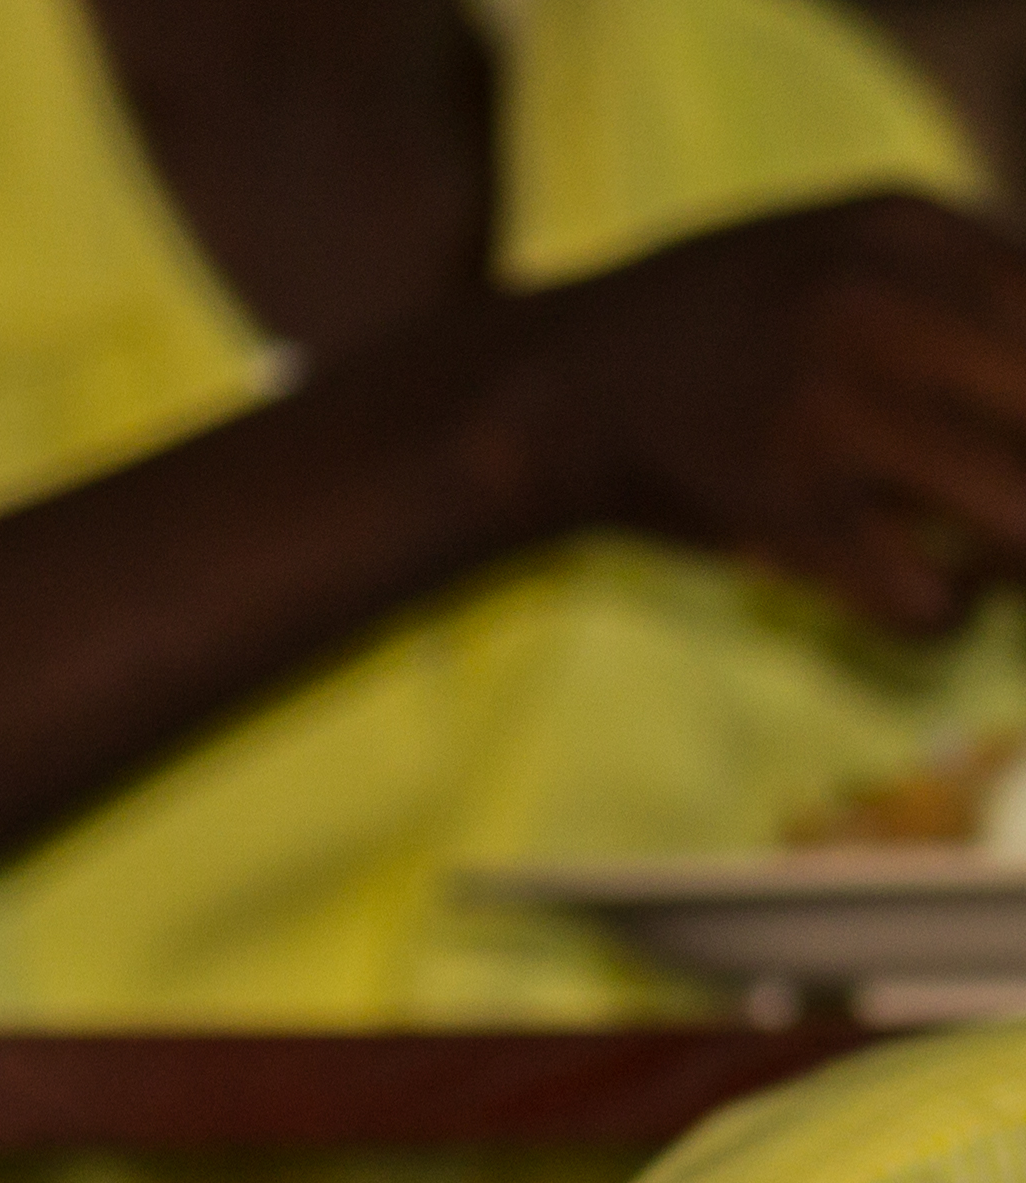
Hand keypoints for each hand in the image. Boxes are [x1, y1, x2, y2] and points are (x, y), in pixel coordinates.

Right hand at [503, 193, 1025, 635]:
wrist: (547, 388)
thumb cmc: (717, 329)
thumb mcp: (849, 253)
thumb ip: (965, 287)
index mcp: (906, 228)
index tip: (1010, 439)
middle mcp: (878, 305)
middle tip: (1013, 511)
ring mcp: (823, 408)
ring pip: (1021, 513)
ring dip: (1022, 555)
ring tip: (1001, 561)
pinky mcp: (776, 507)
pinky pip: (923, 594)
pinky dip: (943, 612)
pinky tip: (932, 597)